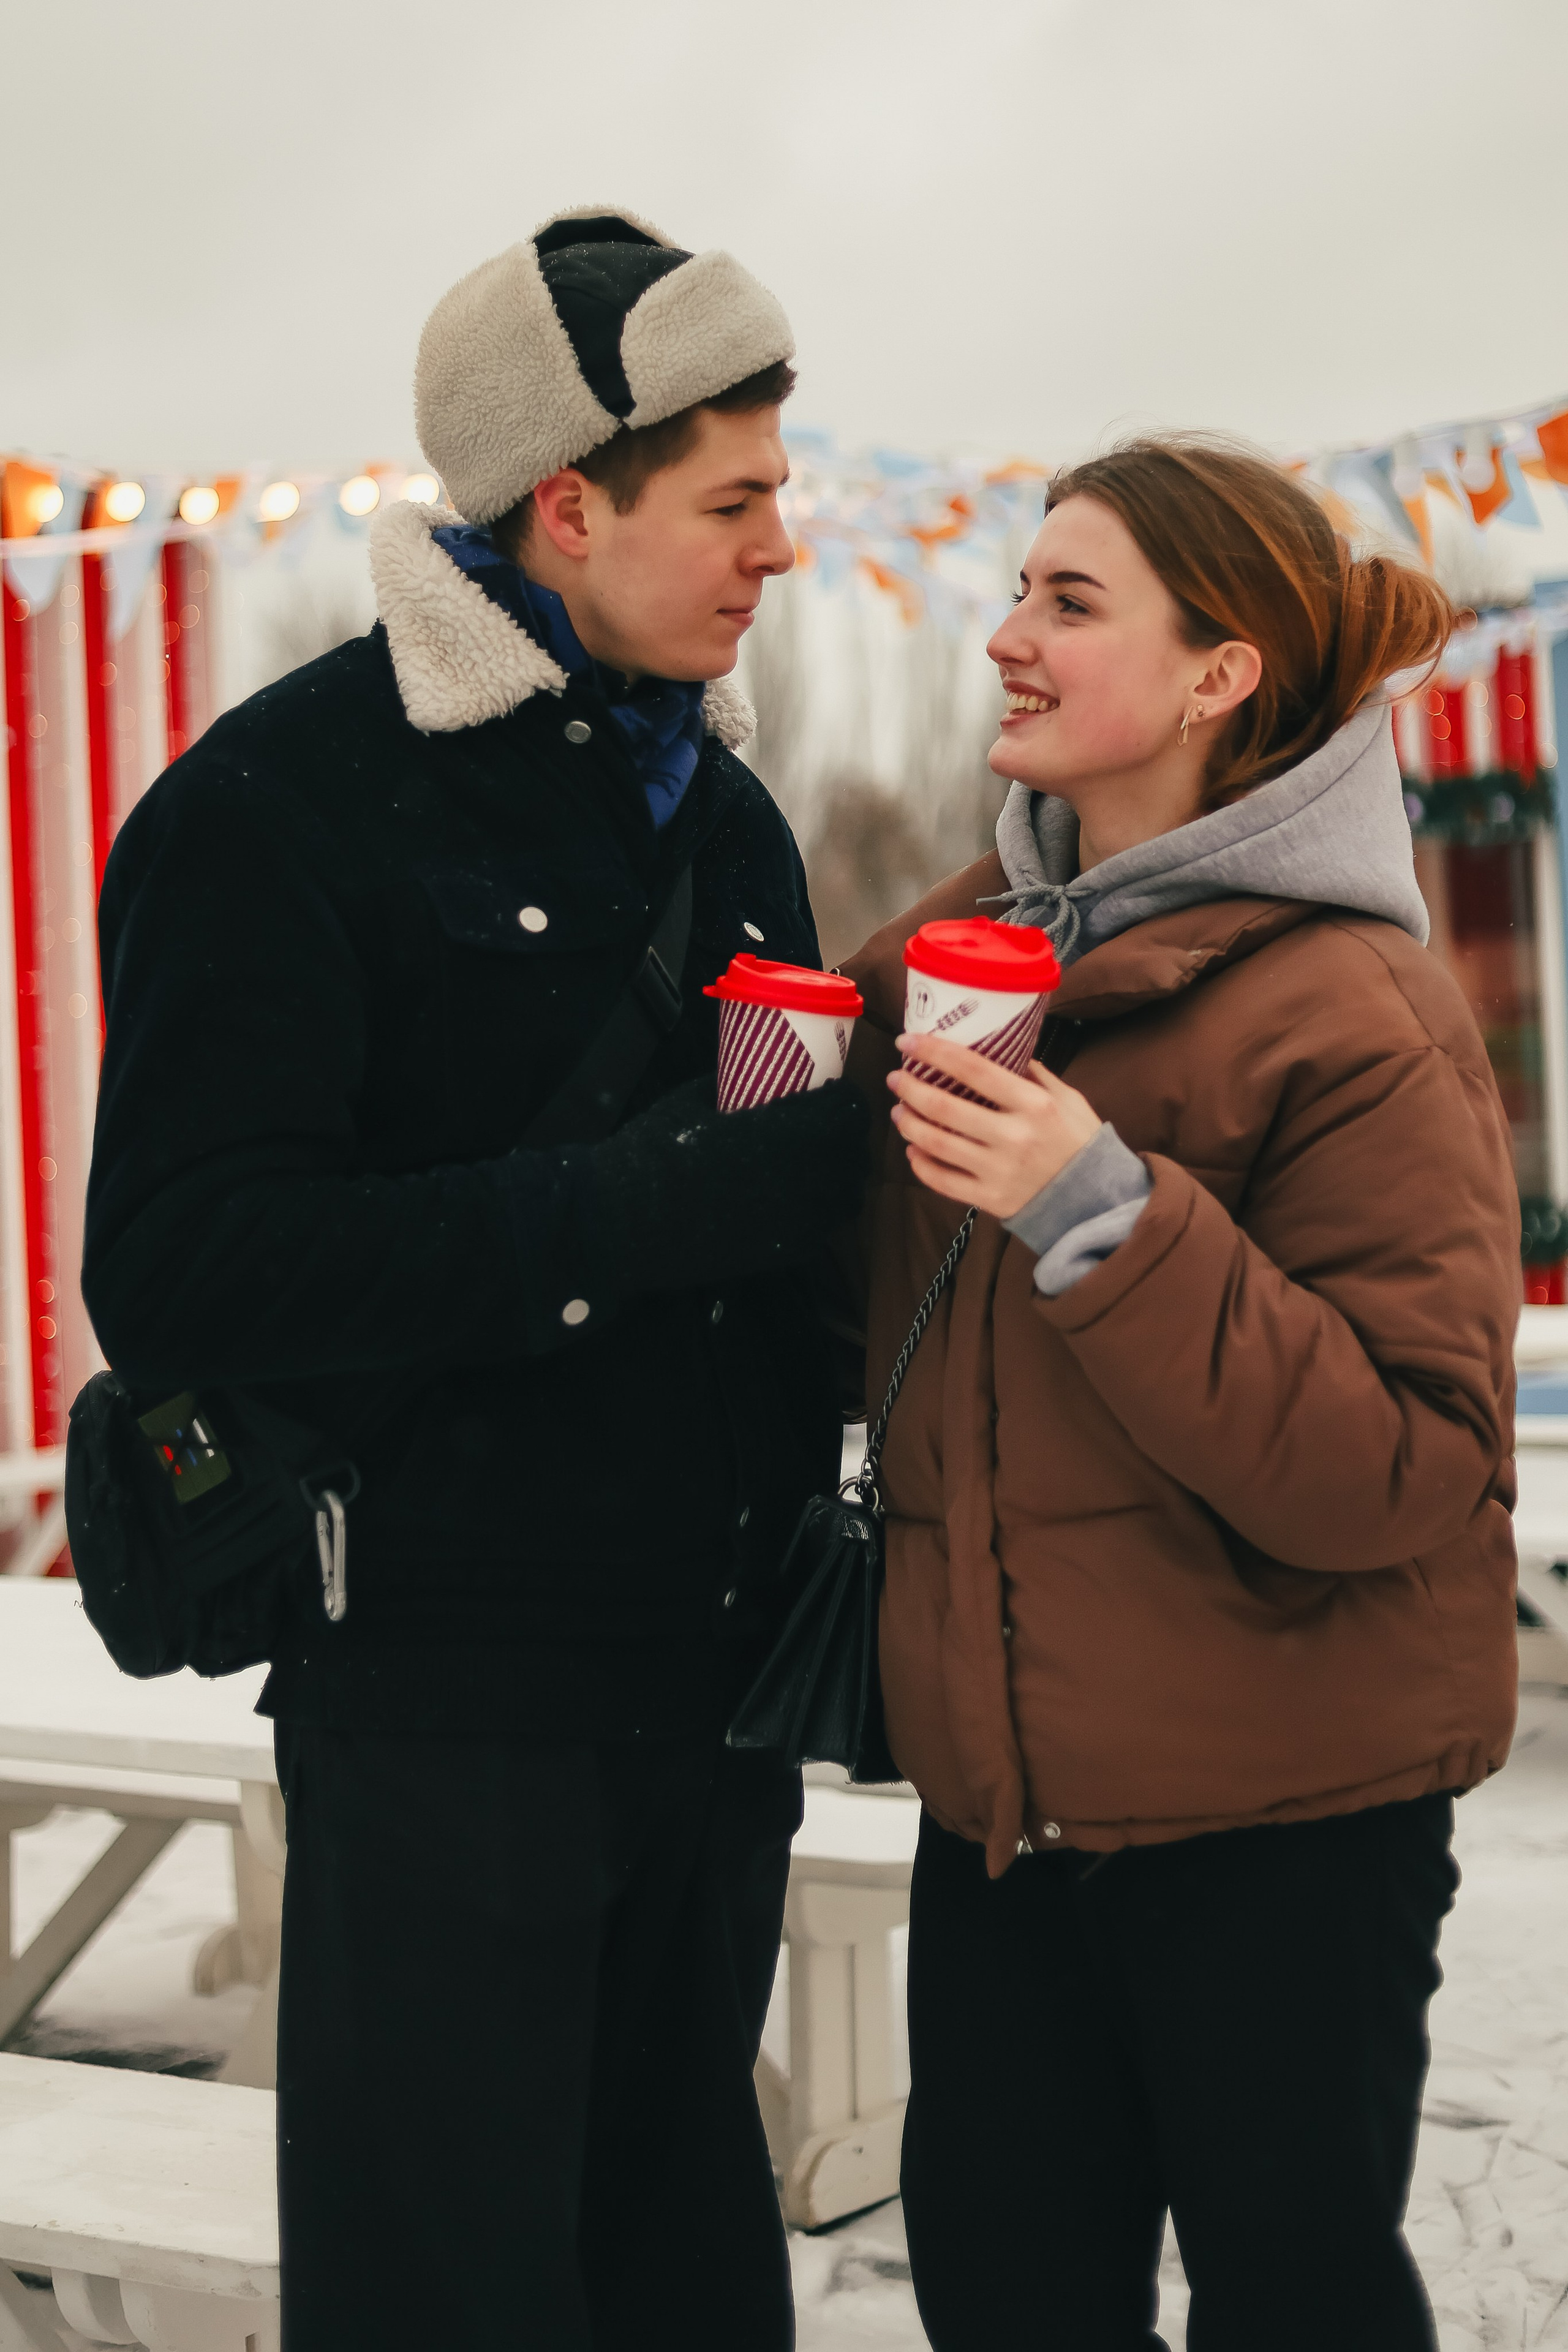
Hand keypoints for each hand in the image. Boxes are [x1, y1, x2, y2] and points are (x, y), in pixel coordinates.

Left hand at [887, 1034, 1100, 1216]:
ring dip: (909, 1123)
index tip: (908, 1041)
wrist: (1095, 1202)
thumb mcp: (1068, 1099)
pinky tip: (913, 1149)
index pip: (974, 1070)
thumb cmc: (1080, 1143)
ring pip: (937, 1144)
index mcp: (1034, 1105)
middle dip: (911, 1088)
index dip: (935, 1052)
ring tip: (899, 1110)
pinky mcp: (990, 1199)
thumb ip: (1034, 1074)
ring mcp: (999, 1171)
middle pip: (945, 1107)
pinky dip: (921, 1164)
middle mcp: (1013, 1137)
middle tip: (896, 1078)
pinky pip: (943, 1181)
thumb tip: (998, 1049)